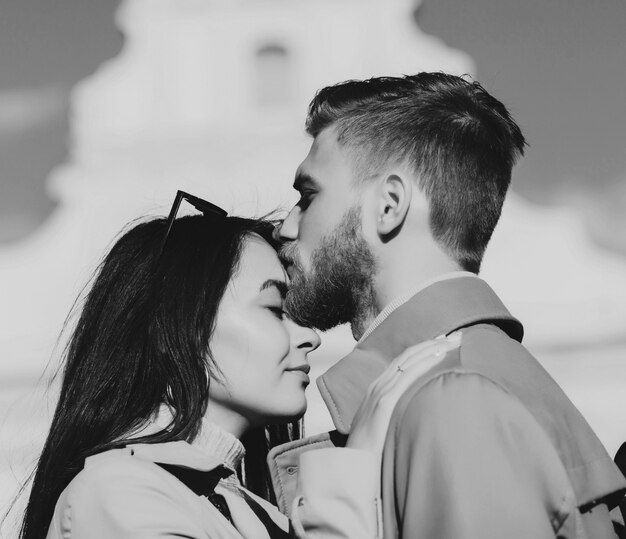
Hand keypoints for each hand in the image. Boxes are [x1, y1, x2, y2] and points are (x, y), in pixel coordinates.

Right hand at [346, 333, 461, 459]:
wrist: (352, 464)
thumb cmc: (369, 450)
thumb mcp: (382, 424)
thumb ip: (394, 413)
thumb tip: (413, 411)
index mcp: (377, 389)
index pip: (403, 361)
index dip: (423, 349)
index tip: (443, 342)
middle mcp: (378, 385)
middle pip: (408, 356)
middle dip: (432, 343)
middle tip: (456, 336)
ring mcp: (380, 392)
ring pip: (409, 361)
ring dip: (432, 348)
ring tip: (452, 341)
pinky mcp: (384, 403)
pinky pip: (406, 377)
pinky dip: (423, 363)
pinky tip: (438, 356)